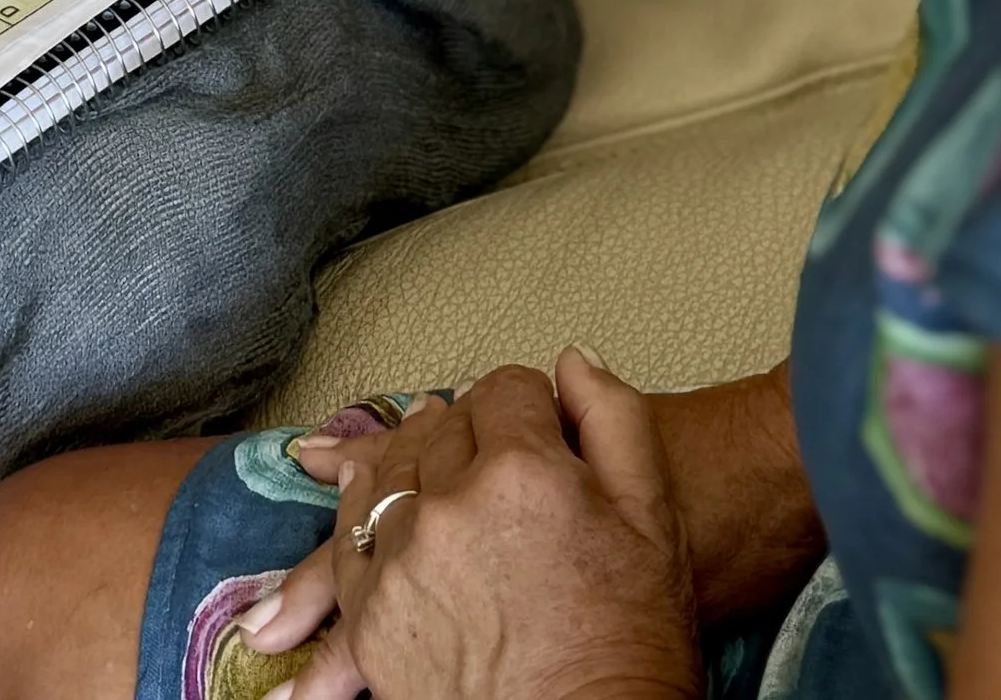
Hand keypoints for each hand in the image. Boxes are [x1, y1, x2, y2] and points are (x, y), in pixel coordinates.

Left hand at [240, 353, 700, 699]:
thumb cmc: (633, 639)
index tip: (538, 421)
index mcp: (522, 470)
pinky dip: (360, 514)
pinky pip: (348, 542)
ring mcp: (402, 564)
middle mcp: (450, 507)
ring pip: (388, 473)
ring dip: (410, 460)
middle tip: (493, 447)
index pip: (504, 388)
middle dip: (471, 428)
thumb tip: (573, 361)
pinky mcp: (371, 621)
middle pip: (443, 426)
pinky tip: (372, 502)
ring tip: (427, 456)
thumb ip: (613, 416)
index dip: (527, 402)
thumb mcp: (653, 514)